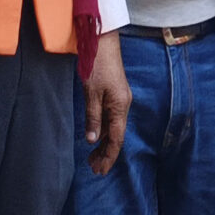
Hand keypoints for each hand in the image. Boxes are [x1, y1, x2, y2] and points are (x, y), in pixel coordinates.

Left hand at [84, 37, 131, 173]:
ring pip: (112, 128)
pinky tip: (94, 138)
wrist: (103, 44)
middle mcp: (122, 105)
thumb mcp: (91, 93)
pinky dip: (102, 131)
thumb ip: (93, 117)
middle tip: (94, 169)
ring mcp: (119, 100)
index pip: (116, 138)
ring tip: (92, 159)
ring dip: (103, 144)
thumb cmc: (97, 67)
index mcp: (120, 106)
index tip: (101, 170)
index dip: (109, 156)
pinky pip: (110, 119)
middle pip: (116, 135)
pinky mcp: (113, 95)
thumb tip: (91, 140)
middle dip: (106, 153)